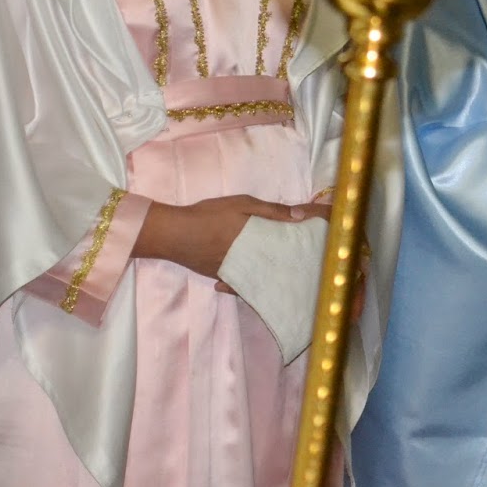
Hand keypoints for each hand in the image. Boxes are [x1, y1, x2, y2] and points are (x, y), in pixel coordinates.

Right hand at [138, 195, 324, 278]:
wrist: (173, 234)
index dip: (299, 249)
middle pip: (275, 266)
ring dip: (272, 273)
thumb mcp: (241, 204)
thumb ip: (271, 210)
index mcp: (257, 243)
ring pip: (260, 276)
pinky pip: (242, 283)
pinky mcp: (221, 278)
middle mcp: (249, 262)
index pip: (285, 249)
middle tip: (303, 262)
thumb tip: (301, 215)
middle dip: (288, 264)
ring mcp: (235, 273)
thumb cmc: (208, 215)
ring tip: (286, 271)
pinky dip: (251, 281)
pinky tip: (260, 278)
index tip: (313, 250)